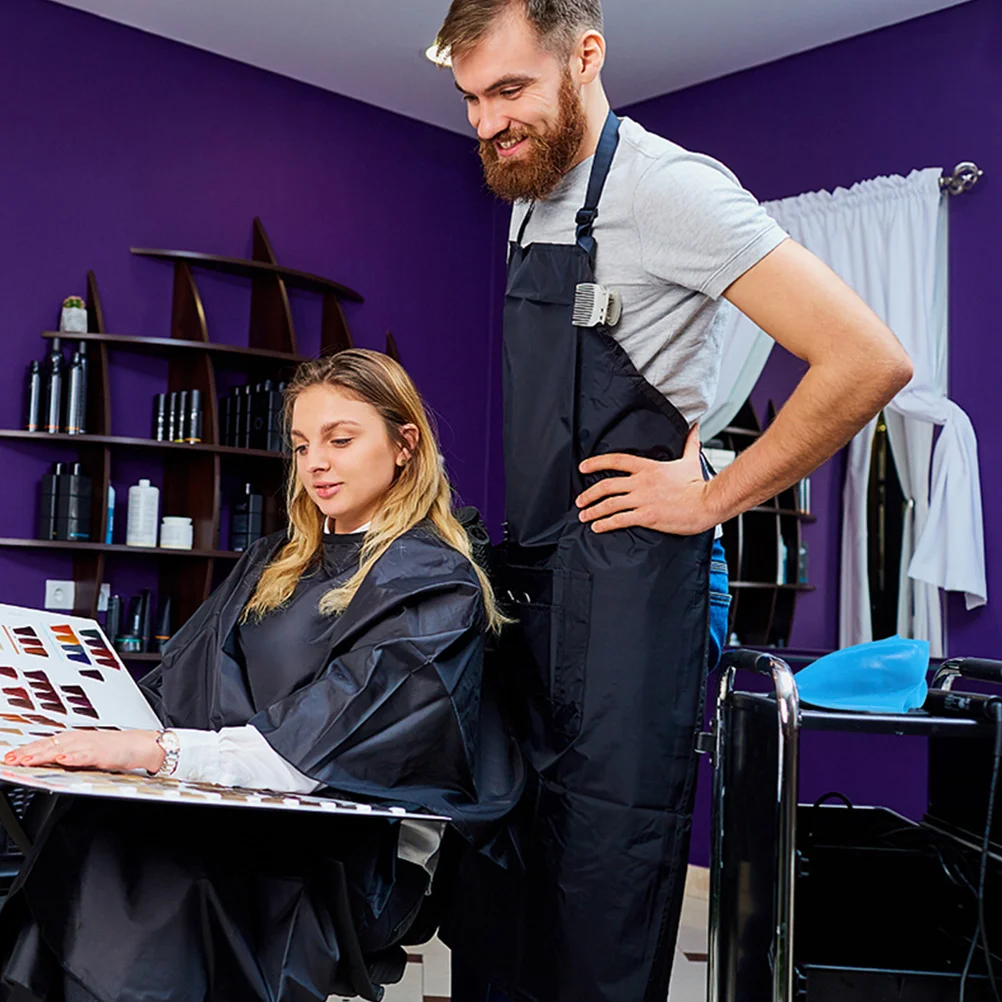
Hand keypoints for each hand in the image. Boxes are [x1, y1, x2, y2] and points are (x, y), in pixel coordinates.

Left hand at [3, 730, 164, 774]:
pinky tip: (62, 759)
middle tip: (11, 759)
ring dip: (44, 754)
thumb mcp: (86, 753)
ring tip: (28, 760)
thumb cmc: (115, 749)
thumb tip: (49, 761)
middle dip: (28, 753)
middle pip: (48, 746)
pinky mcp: (102, 753)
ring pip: (62, 749)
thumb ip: (68, 756)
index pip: (45, 744)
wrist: (140, 745)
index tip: (10, 757)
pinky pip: (85, 755)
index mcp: (73, 739)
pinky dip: (73, 756)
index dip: (26, 750)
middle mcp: (78, 739)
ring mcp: (90, 745)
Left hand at [576, 425, 715, 535]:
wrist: (707, 502)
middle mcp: (641, 482)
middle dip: (589, 494)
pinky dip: (605, 524)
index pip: (616, 460)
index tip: (583, 467)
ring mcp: (643, 499)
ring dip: (593, 510)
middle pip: (606, 485)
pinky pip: (620, 520)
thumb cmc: (699, 484)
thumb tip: (694, 426)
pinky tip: (597, 527)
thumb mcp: (691, 459)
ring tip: (584, 516)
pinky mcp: (647, 516)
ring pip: (610, 504)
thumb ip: (689, 442)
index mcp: (648, 467)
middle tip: (580, 500)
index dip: (596, 463)